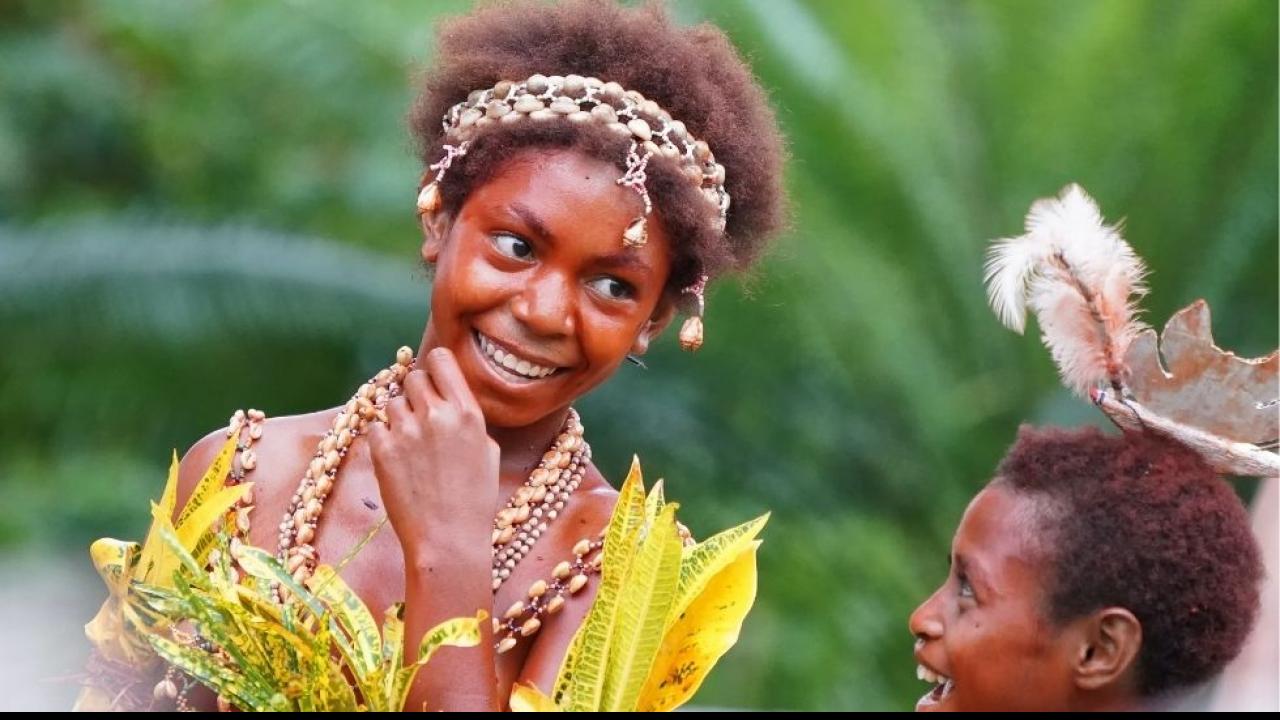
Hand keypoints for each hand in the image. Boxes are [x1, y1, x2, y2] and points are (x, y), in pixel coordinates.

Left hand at [366, 347, 499, 561]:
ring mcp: (406, 431)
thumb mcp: (487, 451)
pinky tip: (397, 458)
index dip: (435, 367)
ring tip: (410, 445)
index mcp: (468, 413)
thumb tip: (449, 400)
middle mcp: (437, 414)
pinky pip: (375, 425)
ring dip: (399, 417)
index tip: (434, 379)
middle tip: (421, 417)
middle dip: (416, 394)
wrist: (448, 540)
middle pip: (414, 378)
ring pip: (393, 402)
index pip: (441, 360)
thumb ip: (467, 419)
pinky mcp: (382, 450)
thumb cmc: (475, 501)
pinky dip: (383, 437)